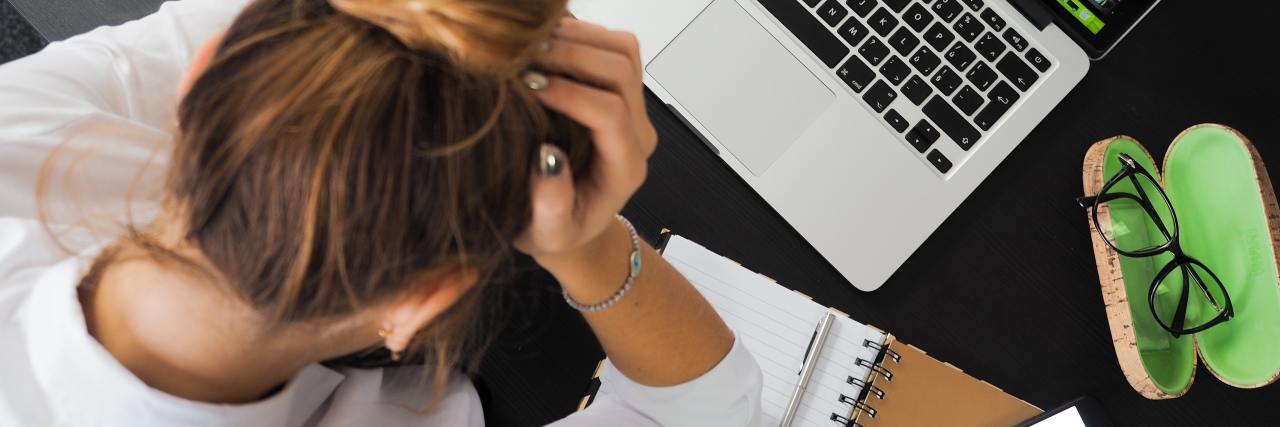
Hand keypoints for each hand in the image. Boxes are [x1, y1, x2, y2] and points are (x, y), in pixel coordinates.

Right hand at [514, 19, 657, 261]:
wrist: (572, 222)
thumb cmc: (557, 230)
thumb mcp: (548, 234)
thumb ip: (551, 206)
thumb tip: (547, 159)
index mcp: (625, 168)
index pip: (610, 114)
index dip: (570, 93)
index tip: (528, 86)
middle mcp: (637, 133)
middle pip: (621, 72)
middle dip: (572, 56)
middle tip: (524, 58)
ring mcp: (632, 108)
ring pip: (623, 51)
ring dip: (578, 39)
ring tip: (531, 46)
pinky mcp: (620, 90)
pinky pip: (613, 47)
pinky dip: (580, 35)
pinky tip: (544, 44)